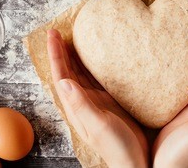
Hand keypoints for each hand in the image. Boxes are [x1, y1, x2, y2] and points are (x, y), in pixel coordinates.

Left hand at [47, 29, 147, 167]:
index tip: (52, 35)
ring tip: (72, 38)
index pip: (61, 76)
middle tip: (58, 31)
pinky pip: (95, 78)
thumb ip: (81, 105)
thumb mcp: (98, 126)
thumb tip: (64, 82)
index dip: (56, 55)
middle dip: (61, 51)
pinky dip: (91, 65)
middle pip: (67, 71)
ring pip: (80, 73)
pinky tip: (94, 57)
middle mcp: (82, 101)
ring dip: (74, 56)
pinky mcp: (108, 101)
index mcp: (76, 107)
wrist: (134, 160)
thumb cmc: (117, 147)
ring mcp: (95, 101)